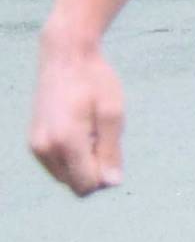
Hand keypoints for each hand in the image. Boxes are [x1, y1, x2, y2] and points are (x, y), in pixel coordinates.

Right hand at [29, 32, 124, 195]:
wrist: (66, 56)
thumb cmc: (95, 82)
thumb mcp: (113, 114)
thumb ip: (112, 151)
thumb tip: (113, 184)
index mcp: (65, 141)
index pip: (86, 185)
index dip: (106, 176)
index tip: (113, 149)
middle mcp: (44, 148)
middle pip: (75, 184)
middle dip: (94, 170)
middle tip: (102, 137)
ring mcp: (36, 146)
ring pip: (65, 176)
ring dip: (82, 163)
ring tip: (90, 132)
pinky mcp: (34, 142)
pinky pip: (56, 165)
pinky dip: (71, 157)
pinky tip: (80, 131)